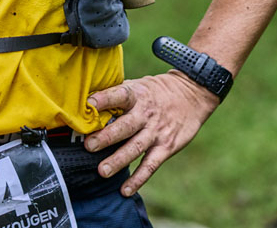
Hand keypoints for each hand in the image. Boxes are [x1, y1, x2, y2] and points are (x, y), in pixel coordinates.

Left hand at [83, 71, 218, 196]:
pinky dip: (138, 179)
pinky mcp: (167, 147)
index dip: (105, 99)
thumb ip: (116, 94)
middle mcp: (146, 114)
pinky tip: (125, 190)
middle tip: (88, 146)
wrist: (192, 95)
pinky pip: (150, 165)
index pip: (120, 95)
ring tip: (102, 171)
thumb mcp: (138, 85)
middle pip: (125, 126)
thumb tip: (84, 101)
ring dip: (119, 160)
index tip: (89, 104)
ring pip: (136, 148)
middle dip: (106, 137)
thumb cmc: (154, 91)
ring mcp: (156, 132)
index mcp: (136, 95)